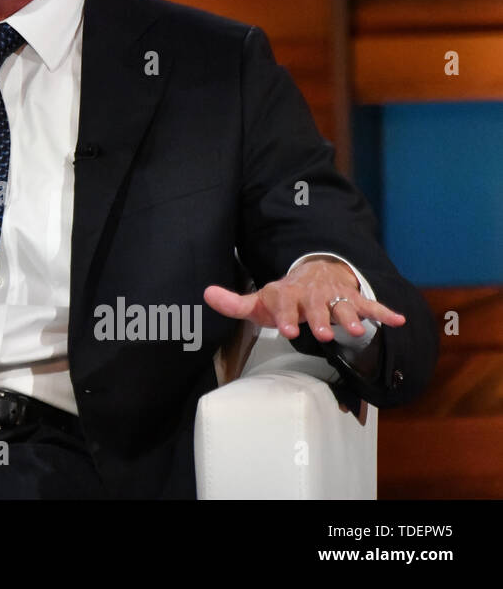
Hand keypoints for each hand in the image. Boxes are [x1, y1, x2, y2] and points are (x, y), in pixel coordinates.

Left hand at [203, 256, 405, 342]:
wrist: (315, 272)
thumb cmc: (285, 296)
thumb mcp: (259, 300)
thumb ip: (235, 303)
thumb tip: (206, 293)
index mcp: (287, 295)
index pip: (284, 303)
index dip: (286, 316)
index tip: (288, 329)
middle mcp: (312, 294)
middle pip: (315, 306)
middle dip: (320, 318)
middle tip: (323, 333)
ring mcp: (335, 296)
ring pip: (343, 306)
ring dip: (350, 316)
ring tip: (358, 330)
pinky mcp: (354, 298)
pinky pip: (371, 304)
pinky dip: (385, 311)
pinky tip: (398, 320)